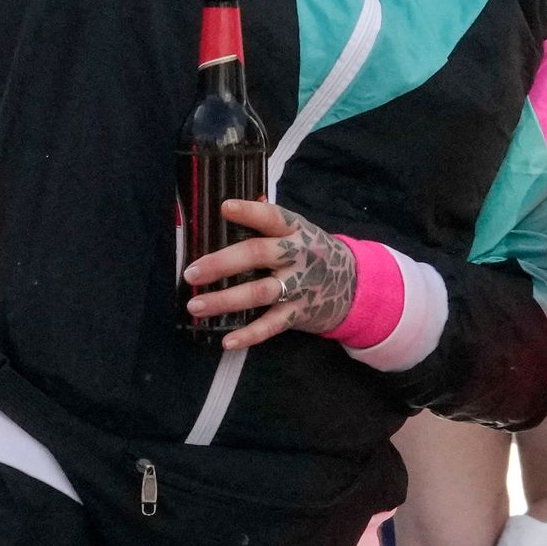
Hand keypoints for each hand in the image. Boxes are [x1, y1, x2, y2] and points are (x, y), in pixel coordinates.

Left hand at [183, 197, 362, 349]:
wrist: (354, 285)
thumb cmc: (313, 254)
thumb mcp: (300, 232)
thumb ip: (269, 222)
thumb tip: (233, 204)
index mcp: (296, 230)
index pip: (272, 217)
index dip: (249, 212)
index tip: (225, 208)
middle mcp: (297, 255)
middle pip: (258, 254)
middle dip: (222, 263)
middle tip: (191, 273)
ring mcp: (299, 285)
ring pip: (259, 292)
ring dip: (225, 300)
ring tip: (196, 306)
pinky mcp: (299, 312)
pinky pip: (271, 325)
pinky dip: (249, 335)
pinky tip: (227, 341)